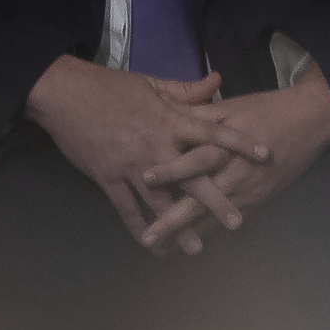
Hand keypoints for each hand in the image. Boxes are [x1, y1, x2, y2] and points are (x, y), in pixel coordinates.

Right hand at [28, 55, 251, 252]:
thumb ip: (187, 90)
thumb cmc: (110, 87)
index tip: (266, 155)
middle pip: (193, 178)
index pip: (214, 134)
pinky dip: (138, 227)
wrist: (63, 94)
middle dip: (216, 201)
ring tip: (197, 248)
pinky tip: (151, 245)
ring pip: (160, 201)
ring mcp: (131, 166)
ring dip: (179, 226)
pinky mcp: (107, 177)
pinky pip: (125, 207)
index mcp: (171, 121)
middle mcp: (156, 147)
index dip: (241, 143)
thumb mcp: (152, 84)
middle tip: (237, 222)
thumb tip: (219, 81)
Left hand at [147, 62, 329, 234]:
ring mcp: (252, 191)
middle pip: (203, 201)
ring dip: (190, 234)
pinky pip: (232, 219)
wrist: (312, 122)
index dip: (173, 169)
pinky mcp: (261, 199)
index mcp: (229, 147)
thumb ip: (197, 115)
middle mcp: (239, 173)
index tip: (145, 179)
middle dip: (175, 221)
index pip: (198, 160)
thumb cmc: (267, 110)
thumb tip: (161, 114)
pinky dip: (211, 232)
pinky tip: (192, 243)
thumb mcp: (230, 107)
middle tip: (149, 239)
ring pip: (216, 218)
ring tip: (164, 251)